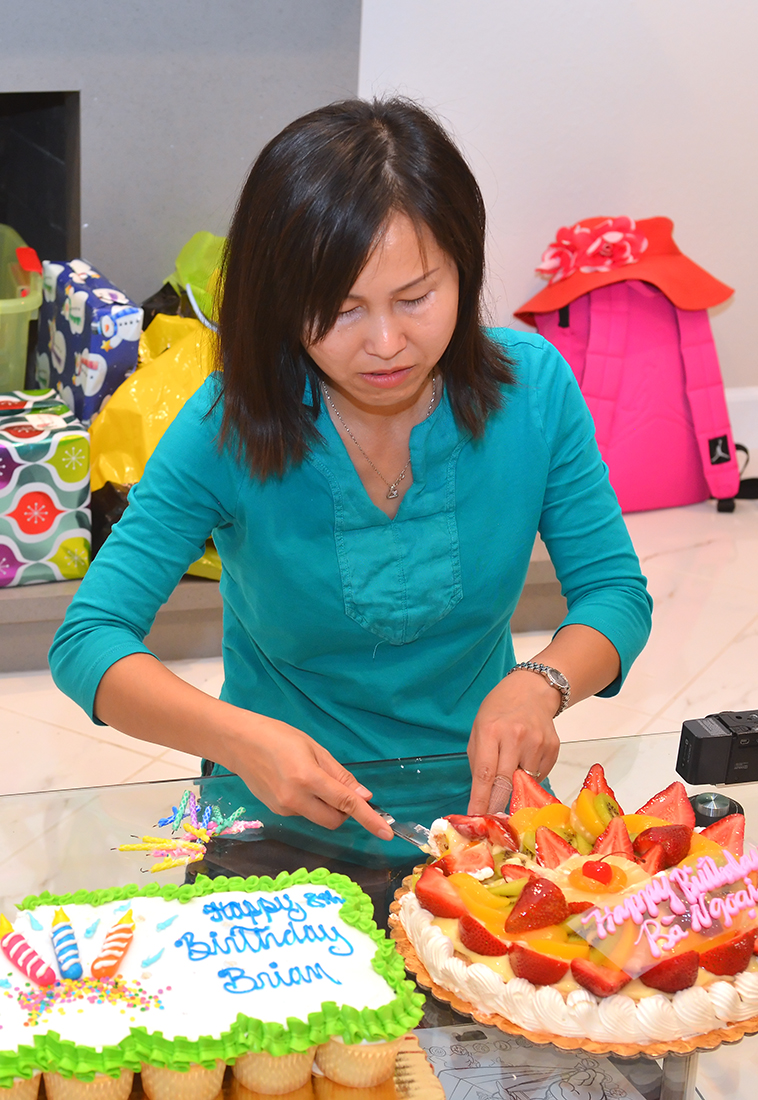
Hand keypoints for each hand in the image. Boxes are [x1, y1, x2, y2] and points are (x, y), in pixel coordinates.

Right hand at [225, 713, 393, 839]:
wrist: (239, 743)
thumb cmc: (278, 736)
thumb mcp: (314, 748)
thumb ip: (340, 775)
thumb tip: (363, 796)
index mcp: (308, 778)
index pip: (346, 803)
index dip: (369, 818)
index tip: (386, 832)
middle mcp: (295, 799)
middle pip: (335, 821)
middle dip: (345, 811)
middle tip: (339, 787)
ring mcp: (283, 809)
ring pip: (319, 817)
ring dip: (325, 805)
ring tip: (309, 776)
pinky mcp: (275, 812)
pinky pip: (304, 813)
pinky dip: (309, 803)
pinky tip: (294, 782)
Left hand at [467, 670, 560, 813]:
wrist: (532, 691)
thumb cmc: (500, 711)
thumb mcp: (479, 728)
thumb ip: (479, 761)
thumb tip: (482, 795)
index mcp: (492, 730)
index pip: (486, 773)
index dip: (481, 799)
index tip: (477, 817)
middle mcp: (516, 737)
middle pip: (507, 782)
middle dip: (498, 804)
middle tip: (493, 819)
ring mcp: (537, 742)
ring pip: (525, 782)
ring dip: (517, 787)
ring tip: (512, 771)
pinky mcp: (553, 748)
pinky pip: (540, 775)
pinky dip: (531, 776)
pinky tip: (526, 759)